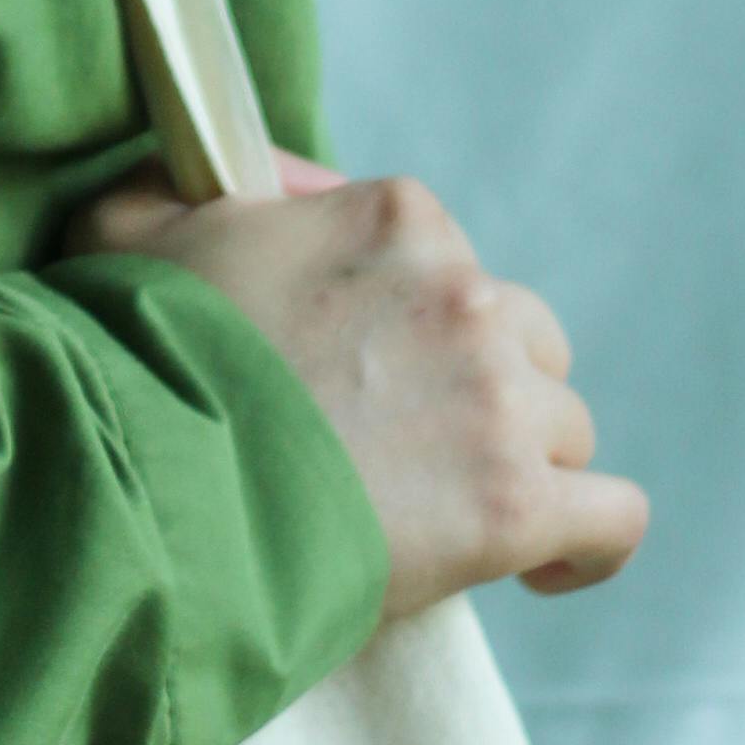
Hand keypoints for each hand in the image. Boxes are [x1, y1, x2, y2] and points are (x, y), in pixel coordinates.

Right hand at [63, 156, 649, 621]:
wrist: (148, 486)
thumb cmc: (133, 362)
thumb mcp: (131, 223)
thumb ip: (193, 177)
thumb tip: (269, 184)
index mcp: (397, 219)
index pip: (448, 262)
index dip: (411, 325)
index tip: (367, 375)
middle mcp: (465, 292)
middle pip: (521, 340)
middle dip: (477, 390)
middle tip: (402, 449)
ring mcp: (498, 399)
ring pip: (562, 427)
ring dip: (515, 464)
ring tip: (446, 514)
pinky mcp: (518, 504)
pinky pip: (613, 517)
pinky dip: (588, 546)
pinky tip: (543, 568)